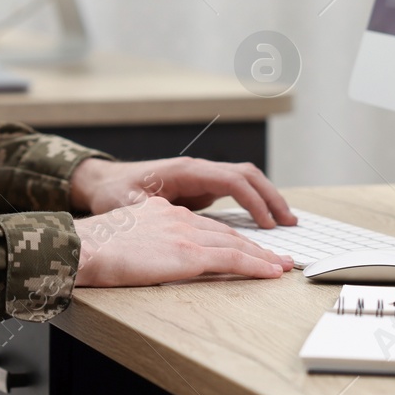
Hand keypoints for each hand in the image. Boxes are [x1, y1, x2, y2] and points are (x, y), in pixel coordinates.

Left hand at [69, 156, 296, 227]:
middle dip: (271, 196)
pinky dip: (254, 202)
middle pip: (247, 175)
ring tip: (286, 222)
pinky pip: (236, 191)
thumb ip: (151, 213)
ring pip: (245, 180)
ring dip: (267, 197)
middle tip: (290, 223)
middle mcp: (198, 170)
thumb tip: (170, 222)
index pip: (232, 180)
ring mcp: (202, 177)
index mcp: (186, 171)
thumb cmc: (114, 192)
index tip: (267, 225)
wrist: (105, 182)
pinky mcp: (201, 188)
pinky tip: (264, 221)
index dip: (253, 202)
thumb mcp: (129, 205)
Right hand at [73, 197, 291, 285]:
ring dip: (262, 256)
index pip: (205, 225)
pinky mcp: (188, 253)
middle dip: (255, 245)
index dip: (230, 237)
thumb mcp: (123, 234)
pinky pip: (232, 259)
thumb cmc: (92, 247)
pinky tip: (271, 272)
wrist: (83, 247)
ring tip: (282, 266)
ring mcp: (185, 234)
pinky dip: (256, 265)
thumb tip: (150, 253)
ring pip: (234, 244)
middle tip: (277, 256)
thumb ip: (144, 238)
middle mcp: (177, 217)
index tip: (247, 246)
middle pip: (225, 232)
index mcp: (162, 211)